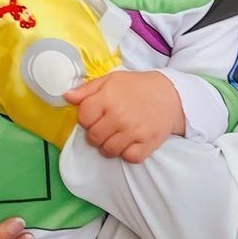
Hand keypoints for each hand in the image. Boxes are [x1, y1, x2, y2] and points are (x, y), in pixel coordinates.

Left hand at [64, 71, 184, 162]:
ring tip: (117, 136)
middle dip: (96, 134)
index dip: (86, 119)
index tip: (96, 116)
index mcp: (108, 98)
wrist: (171, 94)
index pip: (83, 118)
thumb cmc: (137, 87)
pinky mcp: (148, 143)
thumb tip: (66, 97)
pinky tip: (131, 143)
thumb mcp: (111, 80)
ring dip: (109, 146)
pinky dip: (128, 153)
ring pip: (108, 151)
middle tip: (107, 127)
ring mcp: (134, 131)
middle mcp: (119, 116)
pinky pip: (129, 158)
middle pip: (93, 138)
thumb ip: (87, 89)